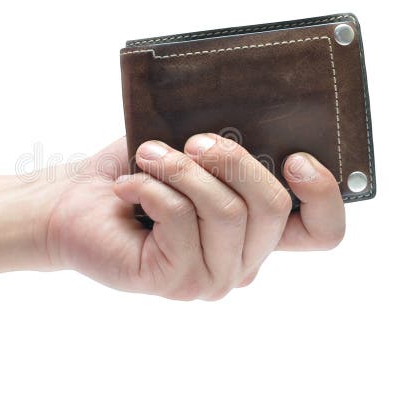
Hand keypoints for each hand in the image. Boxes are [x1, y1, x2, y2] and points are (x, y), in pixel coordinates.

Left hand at [44, 134, 345, 300]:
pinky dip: (151, 186)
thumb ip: (230, 145)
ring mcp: (211, 279)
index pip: (322, 232)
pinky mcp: (174, 281)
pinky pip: (180, 219)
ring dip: (183, 170)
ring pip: (227, 212)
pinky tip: (128, 184)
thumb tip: (258, 118)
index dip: (324, 196)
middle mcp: (242, 262)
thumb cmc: (139, 171)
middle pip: (274, 208)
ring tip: (149, 155)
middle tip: (192, 141)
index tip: (296, 157)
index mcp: (256, 231)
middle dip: (232, 160)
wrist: (74, 202)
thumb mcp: (194, 150)